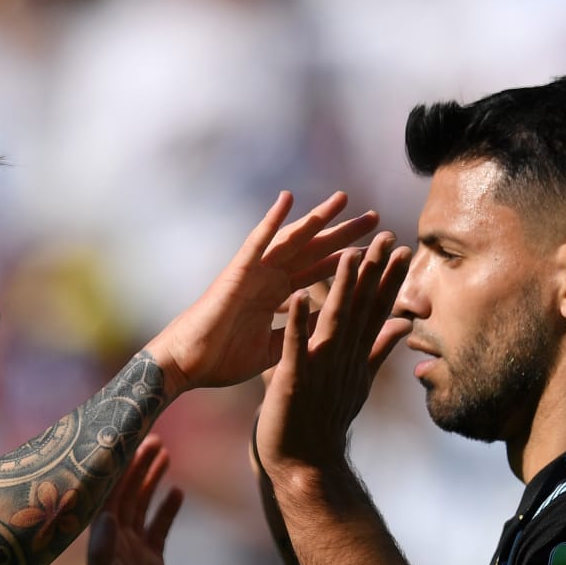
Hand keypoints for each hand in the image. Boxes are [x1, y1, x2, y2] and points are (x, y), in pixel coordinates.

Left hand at [83, 434, 184, 564]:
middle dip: (135, 464)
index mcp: (103, 544)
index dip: (116, 466)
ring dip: (150, 479)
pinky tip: (177, 491)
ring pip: (142, 505)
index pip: (109, 495)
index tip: (126, 436)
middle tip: (152, 434)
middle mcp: (116, 544)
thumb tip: (105, 517)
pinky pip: (159, 528)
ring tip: (164, 451)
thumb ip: (104, 558)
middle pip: (125, 493)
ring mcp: (135, 553)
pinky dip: (166, 508)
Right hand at [146, 191, 381, 395]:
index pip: (319, 273)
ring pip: (291, 239)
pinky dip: (271, 220)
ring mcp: (253, 272)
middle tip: (374, 218)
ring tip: (343, 199)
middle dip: (343, 234)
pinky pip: (256, 242)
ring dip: (317, 218)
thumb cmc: (222, 360)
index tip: (377, 252)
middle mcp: (268, 278)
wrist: (187, 365)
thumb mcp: (273, 349)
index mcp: (277, 296)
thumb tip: (330, 328)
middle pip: (313, 251)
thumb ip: (298, 333)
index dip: (347, 262)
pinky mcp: (236, 272)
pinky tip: (287, 199)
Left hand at [255, 231, 411, 473]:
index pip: (375, 312)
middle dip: (373, 273)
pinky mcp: (294, 382)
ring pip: (334, 322)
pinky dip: (296, 323)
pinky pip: (294, 348)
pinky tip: (298, 296)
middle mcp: (343, 360)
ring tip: (349, 256)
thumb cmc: (326, 423)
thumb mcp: (358, 381)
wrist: (306, 466)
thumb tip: (403, 327)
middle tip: (385, 237)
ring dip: (341, 290)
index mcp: (355, 357)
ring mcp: (321, 370)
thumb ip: (378, 350)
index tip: (401, 249)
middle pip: (361, 310)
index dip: (388, 280)